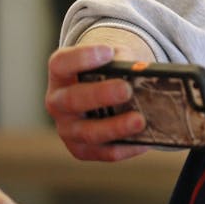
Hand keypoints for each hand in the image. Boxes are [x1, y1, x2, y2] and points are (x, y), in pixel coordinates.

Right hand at [44, 42, 151, 161]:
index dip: (82, 57)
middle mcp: (58, 102)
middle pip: (72, 100)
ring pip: (87, 132)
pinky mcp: (81, 149)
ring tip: (140, 120)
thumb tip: (146, 75)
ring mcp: (67, 128)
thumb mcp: (115, 60)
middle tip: (126, 89)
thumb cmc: (110, 71)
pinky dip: (124, 148)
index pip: (61, 63)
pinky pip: (102, 152)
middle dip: (100, 95)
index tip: (108, 51)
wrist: (106, 91)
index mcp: (61, 74)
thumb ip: (125, 63)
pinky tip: (144, 142)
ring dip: (114, 127)